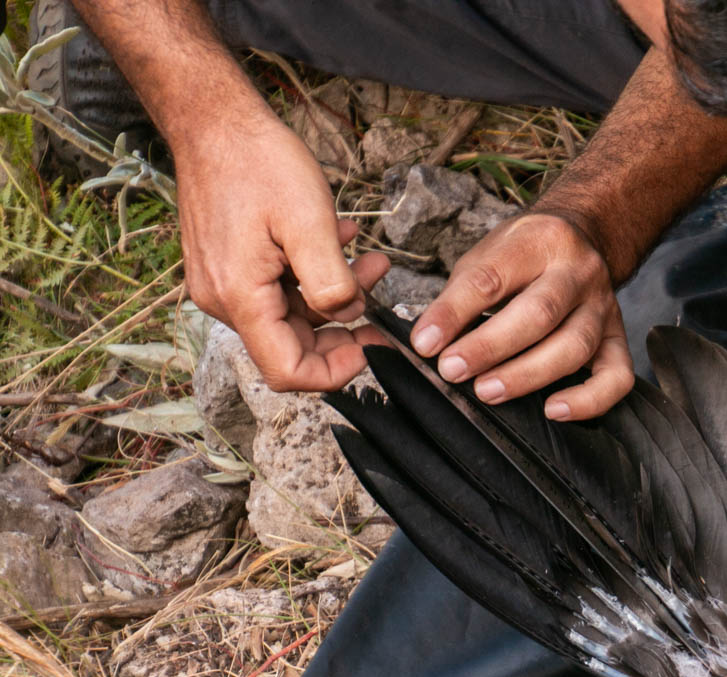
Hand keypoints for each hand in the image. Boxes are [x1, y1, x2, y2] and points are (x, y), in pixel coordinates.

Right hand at [176, 115, 389, 391]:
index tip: (371, 347)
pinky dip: (312, 275)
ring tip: (370, 259)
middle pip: (292, 345)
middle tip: (379, 289)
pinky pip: (278, 290)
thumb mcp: (310, 222)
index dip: (336, 372)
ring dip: (335, 294)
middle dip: (344, 323)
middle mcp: (223, 300)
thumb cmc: (258, 162)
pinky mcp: (229, 268)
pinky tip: (339, 242)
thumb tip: (348, 317)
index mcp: (240, 297)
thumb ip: (332, 281)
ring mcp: (223, 284)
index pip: (287, 372)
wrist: (214, 123)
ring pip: (291, 314)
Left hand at [408, 212, 633, 420]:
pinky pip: (616, 377)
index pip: (493, 277)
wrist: (584, 238)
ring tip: (488, 391)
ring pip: (574, 346)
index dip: (455, 312)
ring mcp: (604, 307)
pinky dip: (589, 400)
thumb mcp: (488, 255)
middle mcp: (580, 272)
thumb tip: (431, 344)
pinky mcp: (617, 339)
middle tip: (453, 370)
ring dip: (528, 374)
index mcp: (541, 241)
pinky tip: (554, 411)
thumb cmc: (525, 255)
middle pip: (540, 313)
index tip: (426, 342)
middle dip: (491, 346)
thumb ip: (463, 296)